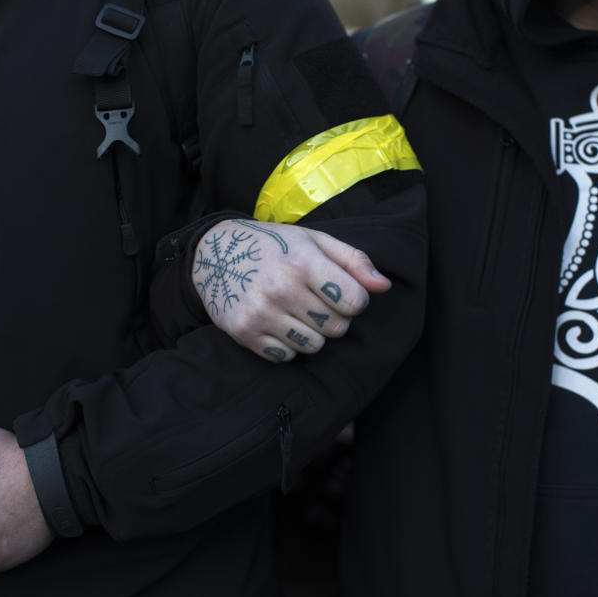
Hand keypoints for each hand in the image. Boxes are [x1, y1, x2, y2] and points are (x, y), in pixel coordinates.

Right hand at [192, 219, 390, 361]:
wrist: (213, 253)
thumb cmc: (274, 245)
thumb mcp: (314, 241)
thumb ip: (353, 261)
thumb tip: (384, 286)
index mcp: (303, 262)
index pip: (356, 302)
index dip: (353, 300)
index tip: (339, 292)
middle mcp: (281, 288)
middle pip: (337, 328)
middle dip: (333, 318)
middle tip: (315, 302)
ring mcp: (261, 313)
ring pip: (314, 346)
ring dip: (311, 333)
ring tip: (296, 312)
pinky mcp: (244, 332)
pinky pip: (286, 356)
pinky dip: (287, 345)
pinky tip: (276, 323)